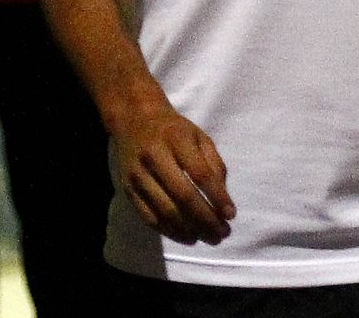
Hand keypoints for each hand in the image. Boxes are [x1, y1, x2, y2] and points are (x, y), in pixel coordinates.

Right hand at [110, 100, 234, 245]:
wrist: (135, 120)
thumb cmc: (175, 130)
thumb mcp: (200, 137)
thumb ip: (214, 165)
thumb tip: (224, 202)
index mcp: (176, 139)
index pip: (200, 173)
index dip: (217, 197)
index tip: (231, 215)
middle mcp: (154, 157)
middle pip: (182, 196)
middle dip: (205, 219)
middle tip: (222, 234)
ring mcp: (138, 175)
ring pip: (165, 210)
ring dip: (189, 230)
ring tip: (208, 238)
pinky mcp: (127, 190)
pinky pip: (149, 217)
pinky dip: (170, 231)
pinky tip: (187, 237)